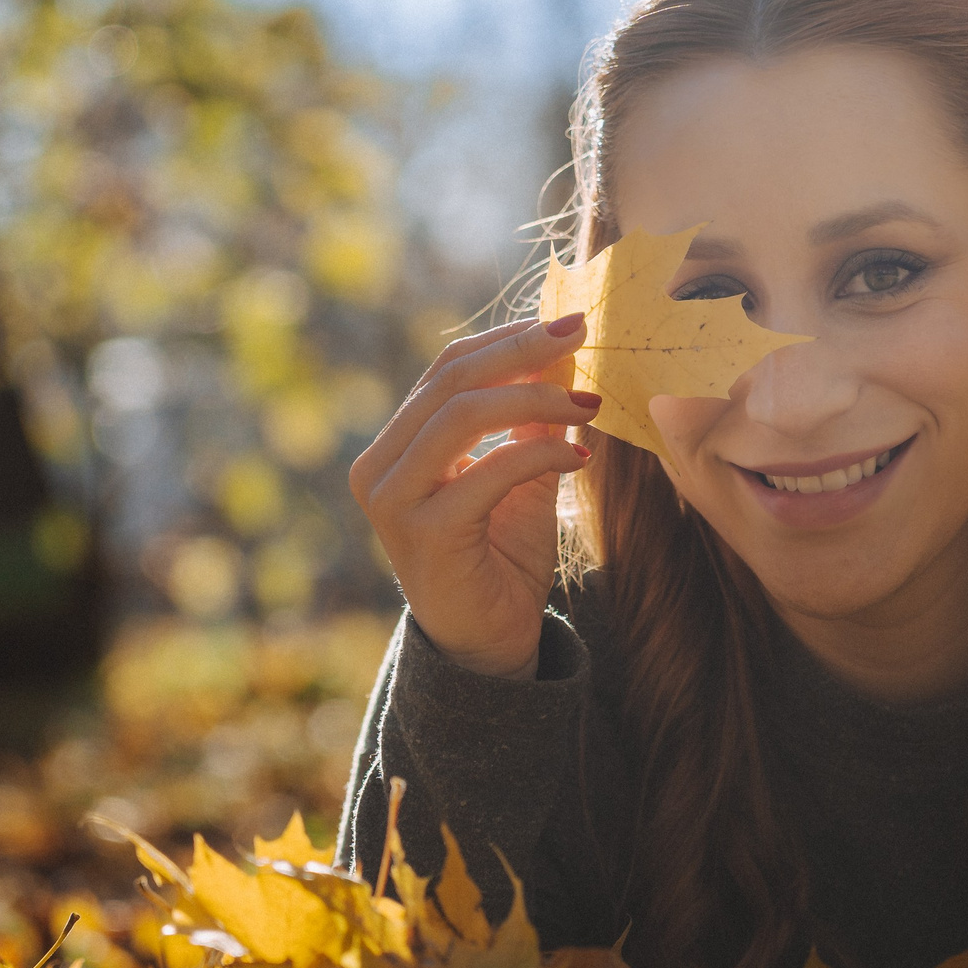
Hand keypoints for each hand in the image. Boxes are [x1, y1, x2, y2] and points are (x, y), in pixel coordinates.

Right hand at [348, 313, 598, 679]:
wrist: (490, 644)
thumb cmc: (501, 559)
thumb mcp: (519, 476)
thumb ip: (530, 421)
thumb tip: (561, 352)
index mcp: (394, 446)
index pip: (445, 370)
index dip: (505, 339)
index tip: (566, 323)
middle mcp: (379, 468)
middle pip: (451, 381)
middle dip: (522, 351)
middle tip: (581, 334)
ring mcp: (394, 501)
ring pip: (463, 417)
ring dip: (536, 400)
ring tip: (588, 406)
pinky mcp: (425, 533)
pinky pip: (489, 472)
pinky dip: (540, 455)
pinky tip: (580, 460)